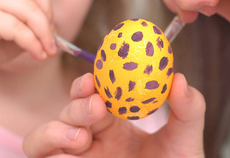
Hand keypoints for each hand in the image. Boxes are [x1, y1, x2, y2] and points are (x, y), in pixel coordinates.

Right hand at [0, 0, 56, 83]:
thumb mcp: (18, 30)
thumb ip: (35, 22)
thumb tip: (56, 27)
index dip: (46, 3)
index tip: (51, 25)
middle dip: (48, 17)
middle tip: (53, 40)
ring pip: (28, 11)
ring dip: (43, 34)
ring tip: (48, 51)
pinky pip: (18, 28)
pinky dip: (33, 43)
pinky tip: (37, 55)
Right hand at [23, 72, 205, 157]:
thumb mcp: (185, 138)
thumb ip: (188, 109)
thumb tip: (178, 79)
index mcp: (115, 124)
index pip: (91, 95)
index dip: (86, 85)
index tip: (92, 80)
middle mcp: (92, 140)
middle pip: (66, 113)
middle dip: (76, 106)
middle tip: (97, 107)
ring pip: (41, 139)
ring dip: (53, 131)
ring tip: (79, 137)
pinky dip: (51, 156)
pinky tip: (73, 156)